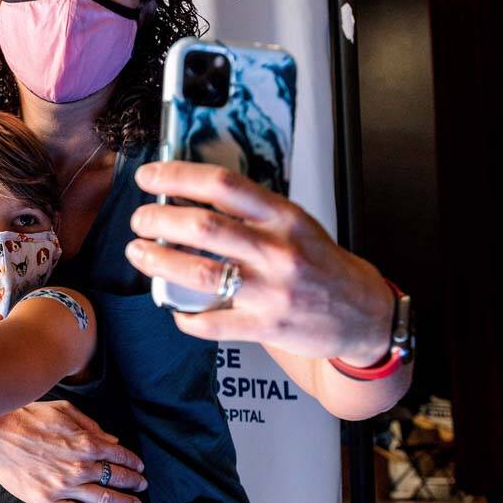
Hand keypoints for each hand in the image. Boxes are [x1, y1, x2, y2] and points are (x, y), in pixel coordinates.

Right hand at [0, 401, 146, 502]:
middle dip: (134, 482)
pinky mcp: (49, 501)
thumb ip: (91, 425)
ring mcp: (65, 487)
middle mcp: (80, 466)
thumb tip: (112, 440)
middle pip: (116, 478)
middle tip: (142, 485)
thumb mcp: (63, 410)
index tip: (139, 467)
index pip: (119, 454)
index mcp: (85, 442)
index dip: (133, 462)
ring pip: (104, 499)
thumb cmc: (27, 418)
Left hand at [127, 161, 393, 365]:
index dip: (178, 176)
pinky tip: (173, 307)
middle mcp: (276, 249)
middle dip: (159, 219)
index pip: (222, 184)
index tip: (150, 177)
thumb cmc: (320, 265)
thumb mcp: (293, 224)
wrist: (363, 313)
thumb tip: (189, 196)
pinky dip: (183, 316)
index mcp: (282, 216)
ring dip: (158, 261)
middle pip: (203, 225)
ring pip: (199, 272)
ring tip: (139, 254)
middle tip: (140, 220)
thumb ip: (248, 212)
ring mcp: (270, 290)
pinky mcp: (265, 326)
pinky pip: (210, 323)